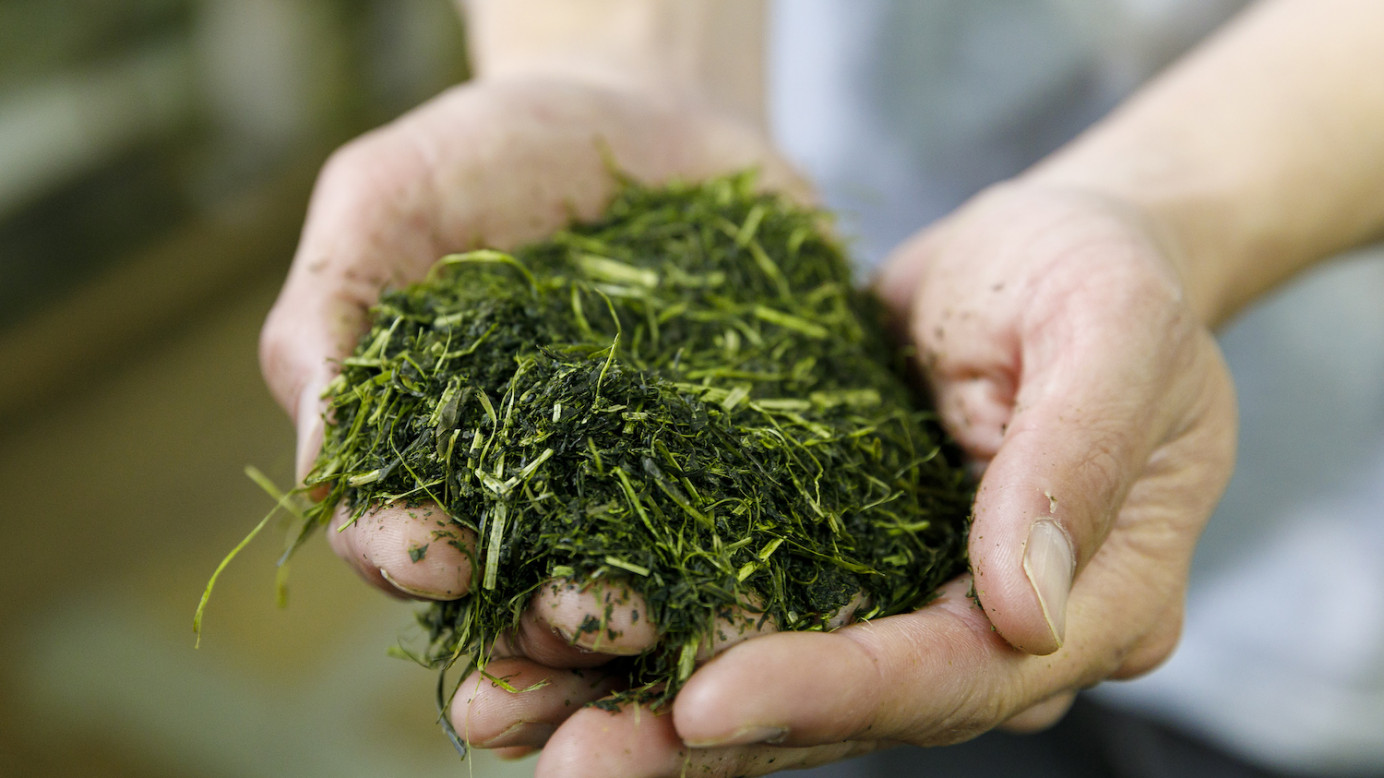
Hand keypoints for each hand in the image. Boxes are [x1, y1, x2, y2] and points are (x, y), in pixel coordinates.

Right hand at [256, 72, 812, 755]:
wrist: (647, 107)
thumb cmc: (491, 153)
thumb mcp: (385, 201)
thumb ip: (332, 321)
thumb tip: (317, 475)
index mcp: (439, 459)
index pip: (403, 536)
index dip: (406, 556)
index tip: (432, 558)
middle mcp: (544, 498)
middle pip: (524, 596)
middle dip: (538, 628)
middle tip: (568, 621)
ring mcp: (653, 485)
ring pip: (643, 587)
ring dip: (648, 626)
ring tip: (660, 624)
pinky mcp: (753, 460)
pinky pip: (762, 528)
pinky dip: (766, 570)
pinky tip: (774, 596)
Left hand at [477, 181, 1234, 776]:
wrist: (1052, 253)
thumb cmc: (1103, 276)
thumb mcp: (1110, 332)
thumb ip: (1075, 461)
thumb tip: (1023, 610)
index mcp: (1091, 606)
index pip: (951, 676)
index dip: (831, 692)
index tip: (703, 700)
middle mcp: (987, 637)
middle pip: (844, 712)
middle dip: (703, 738)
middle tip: (573, 761)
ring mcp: (906, 604)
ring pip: (772, 680)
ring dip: (643, 707)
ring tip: (509, 718)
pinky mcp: (835, 561)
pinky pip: (735, 609)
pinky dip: (641, 631)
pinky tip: (534, 638)